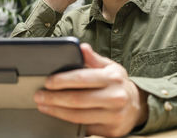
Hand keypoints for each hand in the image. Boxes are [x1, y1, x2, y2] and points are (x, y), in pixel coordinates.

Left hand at [34, 43, 148, 136]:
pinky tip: (58, 115)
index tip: (48, 81)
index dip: (62, 80)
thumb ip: (93, 59)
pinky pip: (84, 128)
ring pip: (77, 116)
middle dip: (54, 98)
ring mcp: (114, 116)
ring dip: (56, 111)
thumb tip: (81, 47)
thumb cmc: (118, 84)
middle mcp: (116, 97)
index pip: (82, 78)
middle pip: (77, 100)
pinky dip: (68, 122)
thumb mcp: (110, 67)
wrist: (136, 106)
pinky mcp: (111, 131)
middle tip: (39, 96)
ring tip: (44, 105)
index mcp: (114, 78)